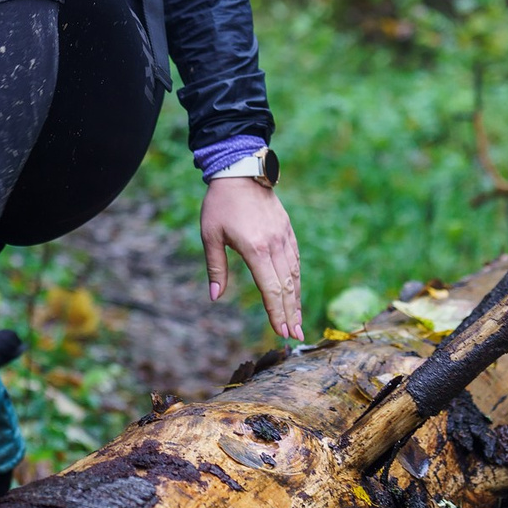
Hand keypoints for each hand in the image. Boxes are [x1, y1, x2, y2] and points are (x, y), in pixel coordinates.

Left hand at [201, 179, 302, 341]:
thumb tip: (215, 297)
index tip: (280, 332)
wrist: (240, 171)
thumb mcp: (210, 236)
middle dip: (290, 314)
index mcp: (255, 249)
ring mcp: (284, 237)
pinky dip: (297, 280)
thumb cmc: (220, 204)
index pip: (270, 288)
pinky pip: (295, 260)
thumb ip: (216, 268)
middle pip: (287, 287)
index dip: (276, 312)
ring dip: (296, 300)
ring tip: (297, 322)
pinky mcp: (287, 230)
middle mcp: (275, 245)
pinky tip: (296, 292)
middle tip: (294, 337)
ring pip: (295, 275)